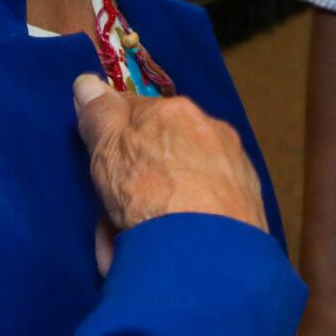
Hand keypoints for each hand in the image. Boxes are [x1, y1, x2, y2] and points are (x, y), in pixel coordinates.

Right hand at [72, 74, 266, 261]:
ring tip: (130, 252)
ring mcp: (234, 167)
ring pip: (181, 186)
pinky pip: (204, 210)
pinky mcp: (249, 206)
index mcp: (177, 112)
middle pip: (159, 155)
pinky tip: (168, 254)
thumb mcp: (109, 152)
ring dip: (153, 213)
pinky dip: (185, 227)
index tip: (101, 176)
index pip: (135, 114)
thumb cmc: (149, 194)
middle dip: (133, 186)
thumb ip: (99, 117)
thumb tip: (87, 81)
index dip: (112, 143)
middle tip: (110, 226)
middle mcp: (210, 131)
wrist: (208, 252)